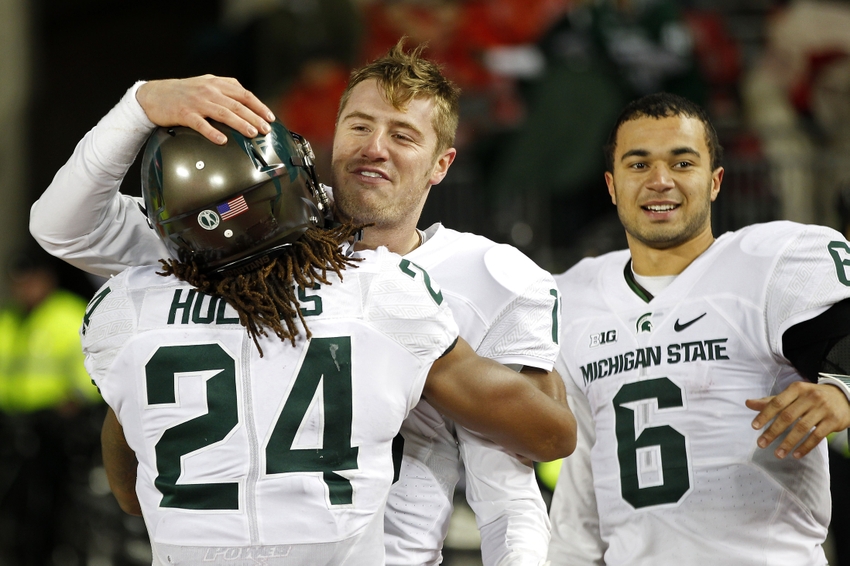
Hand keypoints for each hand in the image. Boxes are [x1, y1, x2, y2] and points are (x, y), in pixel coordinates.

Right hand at [136, 75, 275, 143]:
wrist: (154, 95)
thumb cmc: (182, 92)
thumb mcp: (205, 84)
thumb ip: (225, 89)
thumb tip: (246, 100)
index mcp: (216, 84)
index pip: (244, 94)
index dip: (259, 106)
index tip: (270, 118)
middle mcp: (209, 91)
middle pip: (237, 105)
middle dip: (254, 118)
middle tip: (265, 129)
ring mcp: (197, 102)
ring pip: (223, 113)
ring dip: (240, 123)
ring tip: (251, 133)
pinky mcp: (184, 113)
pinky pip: (201, 124)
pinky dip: (212, 132)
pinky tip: (222, 140)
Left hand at [746, 381, 849, 458]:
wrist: (843, 396)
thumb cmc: (811, 397)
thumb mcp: (793, 394)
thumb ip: (772, 401)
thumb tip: (748, 403)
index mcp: (797, 389)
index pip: (777, 402)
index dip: (765, 414)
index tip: (754, 427)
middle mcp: (810, 397)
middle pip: (788, 416)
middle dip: (773, 431)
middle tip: (761, 443)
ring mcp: (823, 409)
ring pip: (802, 428)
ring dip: (788, 443)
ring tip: (777, 454)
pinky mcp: (833, 421)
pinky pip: (817, 436)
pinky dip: (805, 447)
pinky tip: (796, 454)